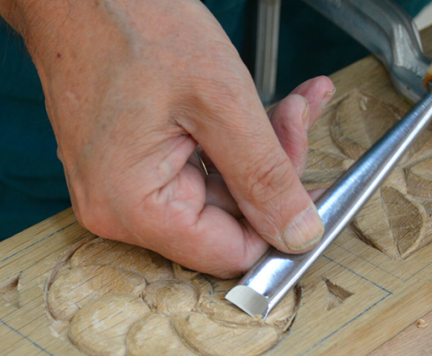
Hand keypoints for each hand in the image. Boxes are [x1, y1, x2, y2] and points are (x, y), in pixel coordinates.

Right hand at [0, 0, 333, 276]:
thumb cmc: (132, 25)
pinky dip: (230, 139)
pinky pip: (194, 169)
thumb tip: (299, 235)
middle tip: (297, 115)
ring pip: (217, 192)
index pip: (229, 253)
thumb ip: (265, 175)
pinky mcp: (125, 165)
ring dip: (258, 149)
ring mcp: (117, 188)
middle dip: (271, 170)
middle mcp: (117, 211)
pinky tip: (256, 105)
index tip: (314, 183)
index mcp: (133, 208)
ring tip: (289, 101)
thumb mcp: (220, 102)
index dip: (279, 223)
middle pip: (225, 222)